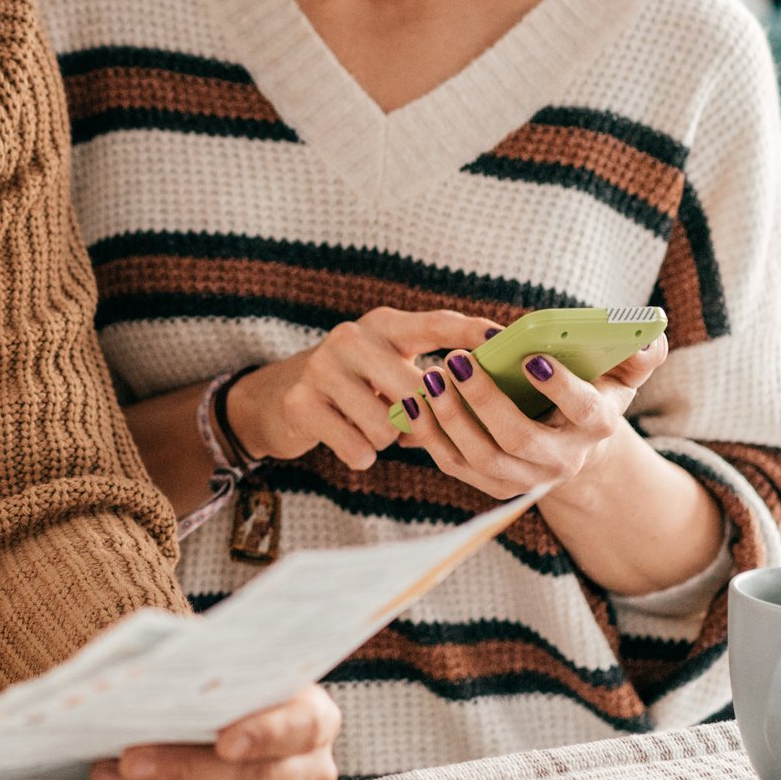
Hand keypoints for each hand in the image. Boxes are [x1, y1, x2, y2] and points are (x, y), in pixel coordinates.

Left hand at [90, 686, 340, 779]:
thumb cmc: (226, 700)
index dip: (262, 735)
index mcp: (316, 719)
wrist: (238, 735)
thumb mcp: (228, 679)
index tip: (222, 740)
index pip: (298, 727)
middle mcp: (314, 772)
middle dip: (181, 771)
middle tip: (127, 760)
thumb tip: (146, 692)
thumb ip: (206, 682)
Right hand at [228, 308, 500, 470]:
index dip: (470, 333)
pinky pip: (358, 447)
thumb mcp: (389, 368)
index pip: (436, 325)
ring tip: (369, 427)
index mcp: (384, 325)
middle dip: (423, 418)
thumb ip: (430, 376)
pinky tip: (349, 441)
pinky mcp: (302, 402)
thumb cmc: (356, 388)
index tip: (501, 339)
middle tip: (414, 425)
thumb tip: (488, 396)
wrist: (279, 399)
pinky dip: (361, 454)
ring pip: (388, 425)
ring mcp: (323, 367)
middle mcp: (352, 337)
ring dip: (386, 439)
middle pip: (416, 389)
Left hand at [407, 335, 669, 501]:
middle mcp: (562, 461)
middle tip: (457, 361)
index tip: (531, 358)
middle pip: (519, 438)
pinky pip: (455, 463)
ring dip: (451, 417)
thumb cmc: (595, 393)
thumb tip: (646, 334)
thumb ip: (640, 352)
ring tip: (431, 377)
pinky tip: (414, 402)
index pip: (583, 411)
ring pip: (481, 456)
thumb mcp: (623, 372)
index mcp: (597, 427)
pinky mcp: (492, 484)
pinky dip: (431, 434)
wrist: (574, 447)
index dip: (559, 387)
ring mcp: (524, 479)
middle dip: (484, 400)